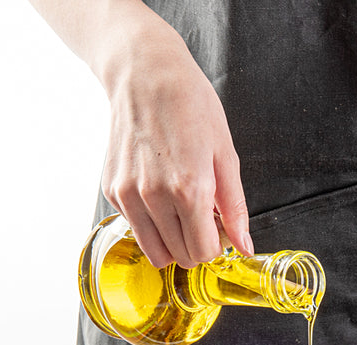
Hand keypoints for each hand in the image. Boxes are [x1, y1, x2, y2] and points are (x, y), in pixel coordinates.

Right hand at [100, 20, 251, 267]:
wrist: (145, 75)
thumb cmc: (190, 106)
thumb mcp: (226, 156)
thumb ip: (235, 209)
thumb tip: (245, 247)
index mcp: (189, 189)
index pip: (204, 252)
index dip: (216, 245)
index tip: (218, 229)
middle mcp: (154, 197)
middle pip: (181, 256)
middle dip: (196, 244)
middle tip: (202, 217)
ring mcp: (129, 195)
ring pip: (155, 252)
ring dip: (172, 241)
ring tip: (181, 211)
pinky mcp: (112, 191)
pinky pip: (136, 229)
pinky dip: (151, 223)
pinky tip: (159, 194)